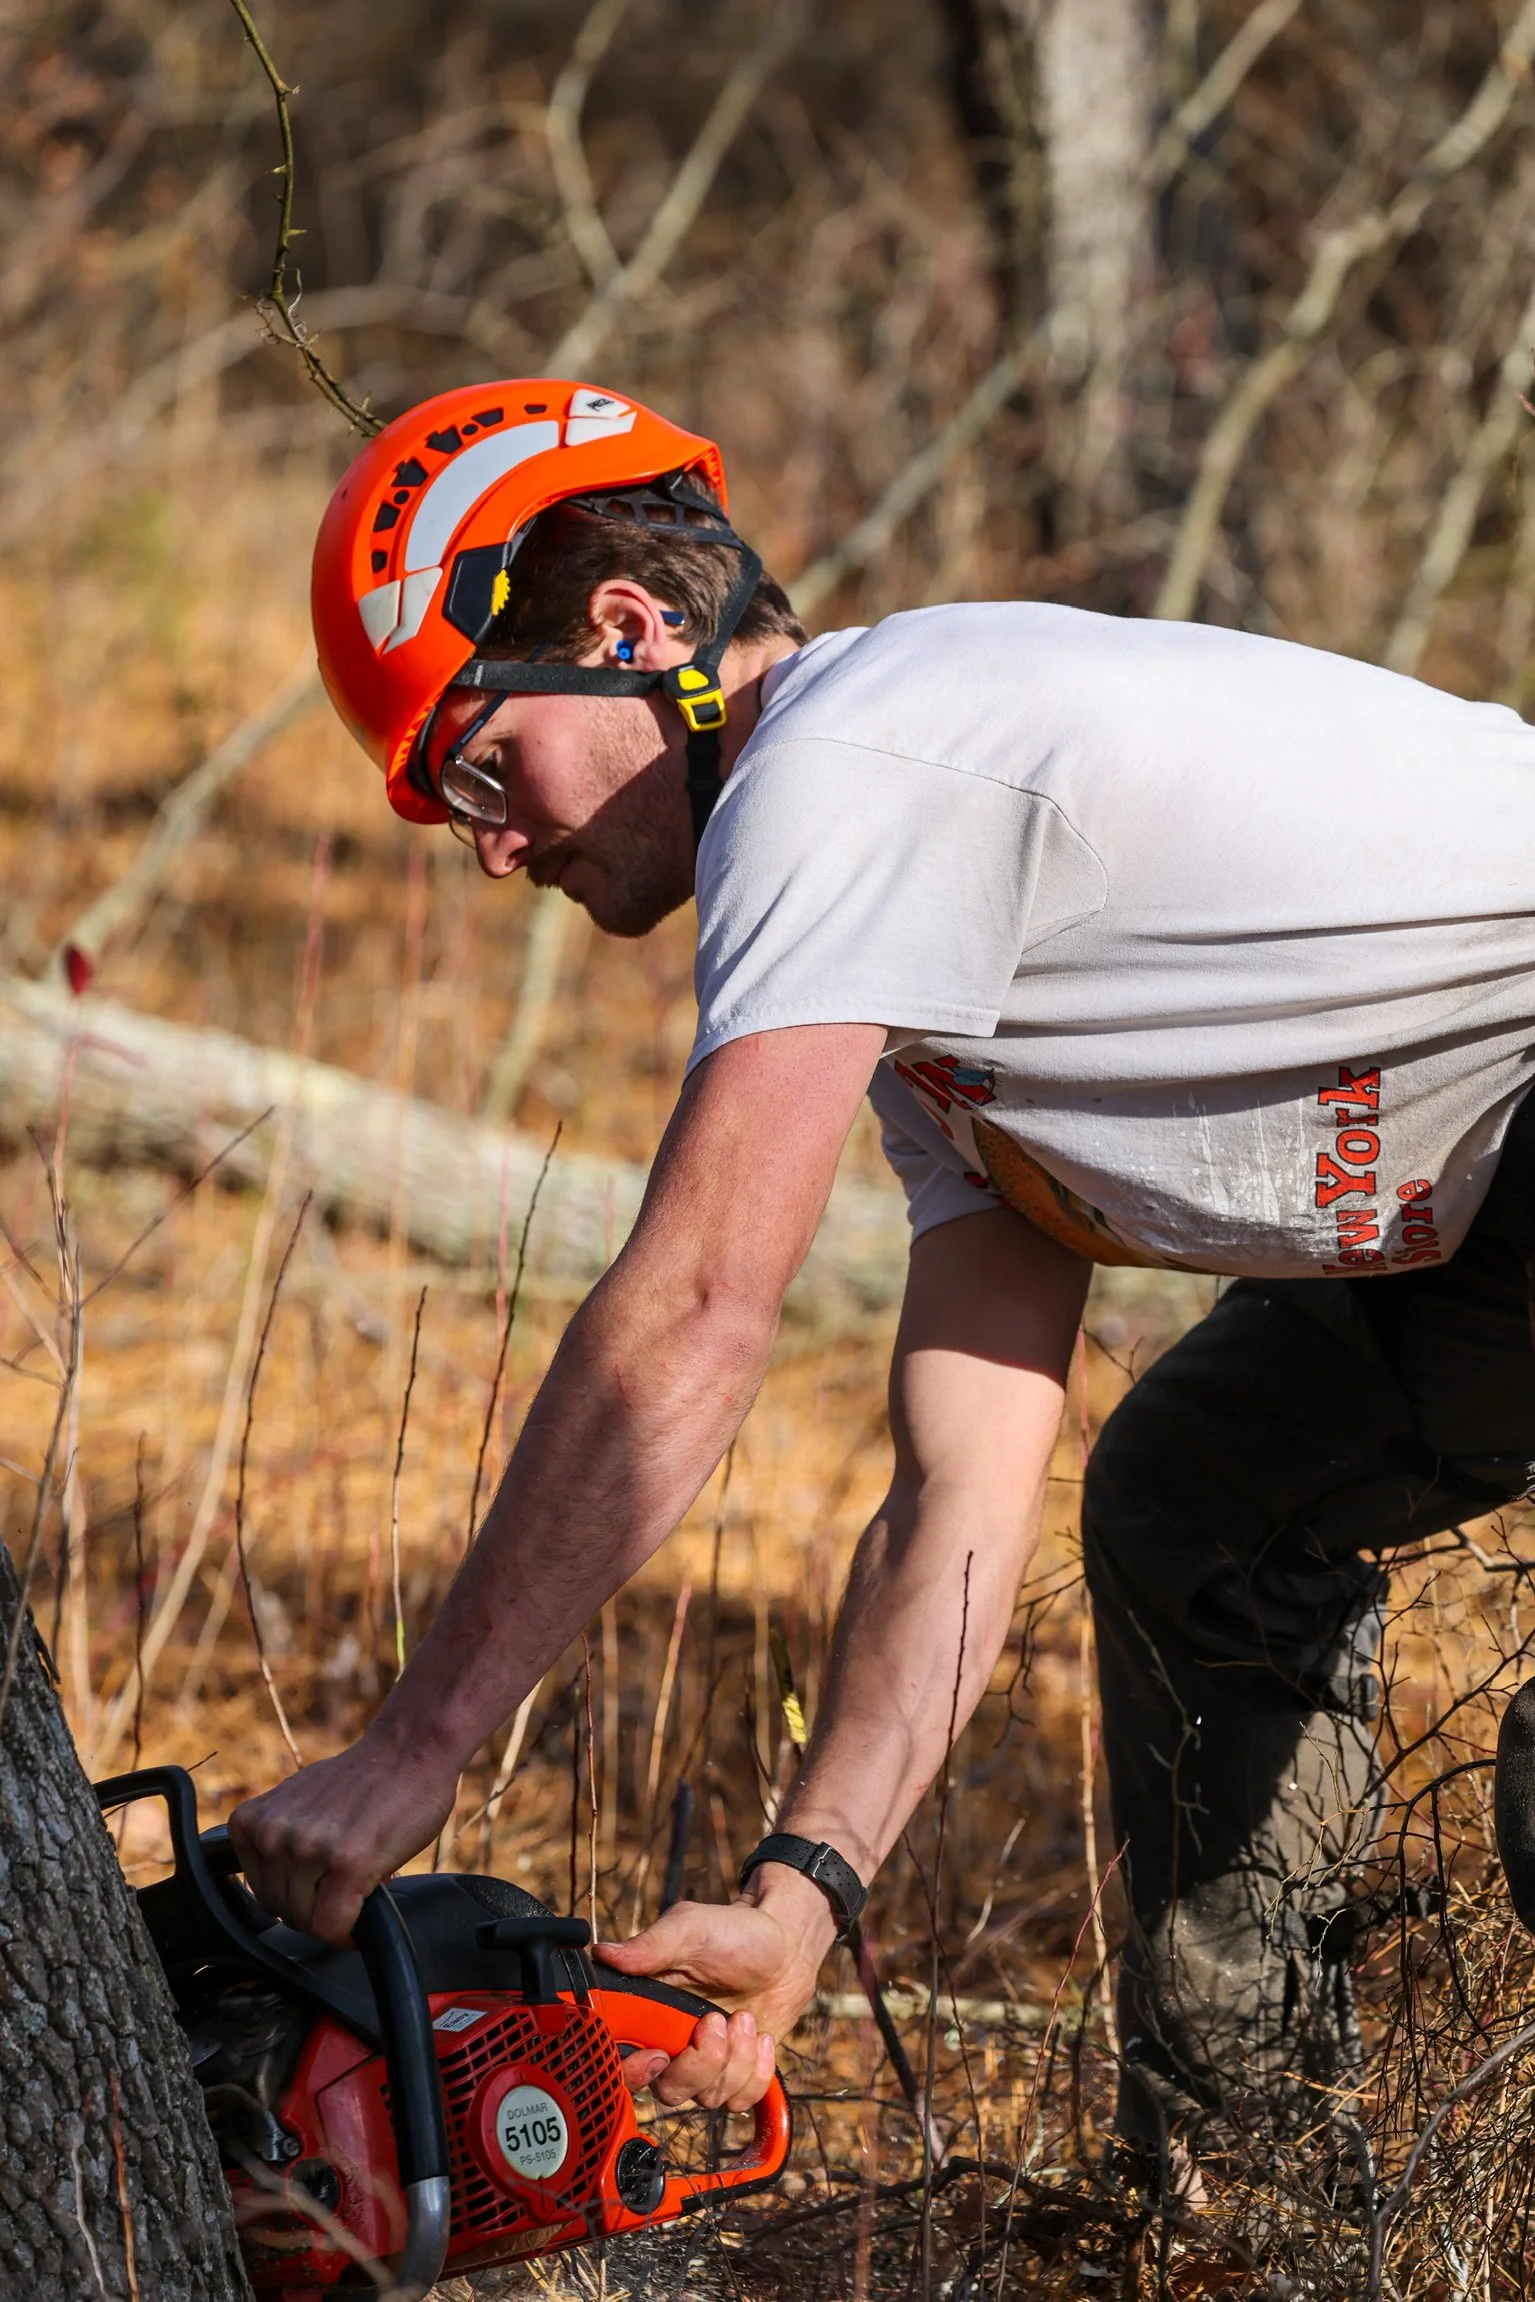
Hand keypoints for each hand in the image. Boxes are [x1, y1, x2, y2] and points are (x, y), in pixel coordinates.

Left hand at [227, 1733, 458, 1943]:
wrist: (410, 1749)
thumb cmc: (363, 1779)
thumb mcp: (299, 1803)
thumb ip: (280, 1840)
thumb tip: (278, 1887)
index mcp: (251, 1821)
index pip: (262, 1893)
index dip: (299, 1893)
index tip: (323, 1881)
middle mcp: (271, 1834)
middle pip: (283, 1910)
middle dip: (318, 1904)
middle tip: (348, 1877)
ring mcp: (307, 1848)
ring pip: (309, 1923)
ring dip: (339, 1912)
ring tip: (362, 1877)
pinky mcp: (346, 1863)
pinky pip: (333, 1927)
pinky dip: (350, 1932)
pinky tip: (367, 1907)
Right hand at [595, 1870, 836, 2110]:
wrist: (785, 1946)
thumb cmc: (732, 1932)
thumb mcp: (690, 1930)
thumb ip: (649, 1946)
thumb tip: (604, 1953)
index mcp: (648, 2014)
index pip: (621, 2063)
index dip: (634, 2072)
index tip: (660, 2056)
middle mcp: (671, 2046)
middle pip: (668, 2091)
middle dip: (699, 2064)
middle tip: (717, 2021)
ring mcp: (705, 2064)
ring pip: (709, 2096)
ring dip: (735, 2058)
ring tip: (745, 2017)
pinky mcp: (736, 2074)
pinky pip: (741, 2099)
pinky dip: (757, 2071)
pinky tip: (760, 2036)